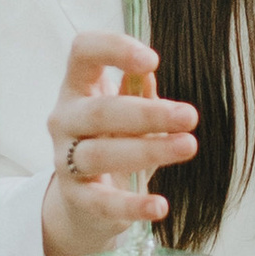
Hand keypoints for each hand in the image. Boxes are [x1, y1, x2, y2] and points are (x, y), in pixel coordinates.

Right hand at [41, 31, 197, 255]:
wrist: (85, 199)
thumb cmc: (112, 140)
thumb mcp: (125, 110)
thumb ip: (136, 89)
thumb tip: (148, 72)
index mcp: (78, 87)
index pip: (82, 52)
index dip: (114, 49)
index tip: (153, 60)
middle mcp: (65, 119)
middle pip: (100, 111)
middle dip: (148, 113)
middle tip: (190, 115)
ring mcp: (65, 160)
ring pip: (102, 154)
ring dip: (149, 150)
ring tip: (188, 146)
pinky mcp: (77, 198)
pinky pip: (103, 203)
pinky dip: (133, 206)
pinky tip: (160, 206)